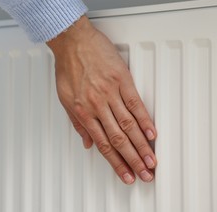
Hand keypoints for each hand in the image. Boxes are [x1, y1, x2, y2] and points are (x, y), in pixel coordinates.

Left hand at [46, 15, 156, 183]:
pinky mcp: (121, 79)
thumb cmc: (68, 67)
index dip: (115, 162)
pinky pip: (135, 103)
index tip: (125, 174)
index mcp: (82, 112)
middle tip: (144, 174)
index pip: (102, 144)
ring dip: (141, 145)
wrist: (72, 41)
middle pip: (118, 139)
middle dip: (132, 160)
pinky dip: (145, 120)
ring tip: (151, 160)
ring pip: (128, 125)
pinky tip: (152, 133)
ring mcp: (110, 92)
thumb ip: (76, 122)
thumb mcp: (64, 98)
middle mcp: (97, 105)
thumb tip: (87, 143)